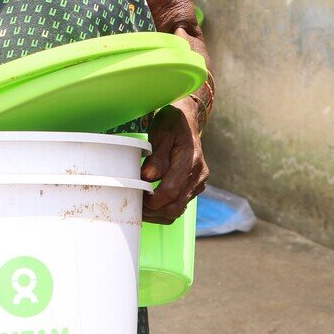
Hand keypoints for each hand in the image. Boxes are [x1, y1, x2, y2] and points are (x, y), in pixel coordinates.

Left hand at [141, 96, 207, 223]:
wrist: (187, 119)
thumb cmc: (171, 123)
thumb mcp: (161, 134)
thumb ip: (157, 158)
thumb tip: (148, 177)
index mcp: (190, 160)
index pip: (170, 191)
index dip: (151, 200)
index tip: (136, 197)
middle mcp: (198, 174)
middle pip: (175, 206)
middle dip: (153, 211)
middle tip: (134, 206)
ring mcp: (198, 182)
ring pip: (178, 210)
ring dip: (158, 214)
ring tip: (140, 207)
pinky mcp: (195, 186)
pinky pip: (180, 205)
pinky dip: (164, 209)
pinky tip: (150, 204)